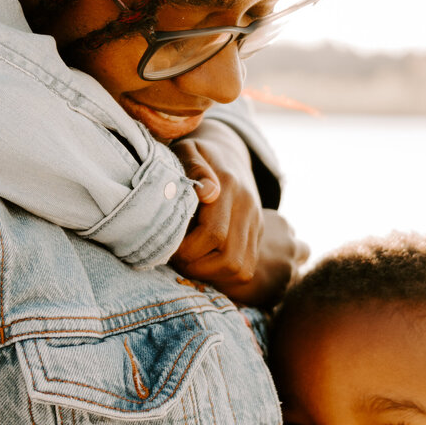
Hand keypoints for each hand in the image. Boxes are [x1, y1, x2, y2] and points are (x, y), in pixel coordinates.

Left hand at [171, 124, 307, 305]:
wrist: (229, 154)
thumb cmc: (197, 154)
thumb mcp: (188, 149)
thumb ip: (193, 166)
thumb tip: (207, 192)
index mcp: (229, 186)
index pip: (213, 233)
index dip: (186, 249)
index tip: (166, 245)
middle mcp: (248, 206)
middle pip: (229, 258)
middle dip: (196, 267)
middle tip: (175, 259)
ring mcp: (257, 222)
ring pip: (241, 269)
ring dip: (210, 274)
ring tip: (188, 262)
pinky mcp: (259, 234)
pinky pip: (246, 269)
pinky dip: (222, 275)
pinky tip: (203, 263)